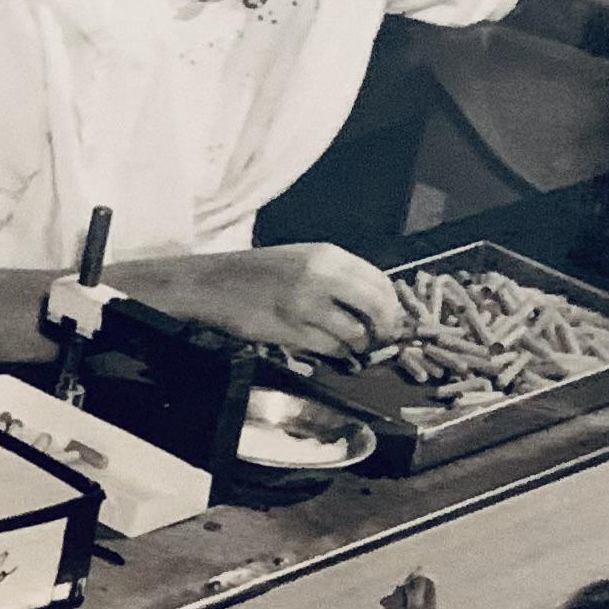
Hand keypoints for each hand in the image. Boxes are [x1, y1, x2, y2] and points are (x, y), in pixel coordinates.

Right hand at [151, 244, 406, 361]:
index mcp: (328, 255)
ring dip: (361, 345)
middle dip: (385, 328)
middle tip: (382, 338)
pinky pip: (331, 348)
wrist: (215, 283)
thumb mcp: (304, 259)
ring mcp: (306, 305)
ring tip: (354, 346)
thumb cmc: (262, 272)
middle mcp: (322, 276)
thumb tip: (378, 301)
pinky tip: (333, 349)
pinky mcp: (292, 331)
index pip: (380, 281)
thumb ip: (339, 275)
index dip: (392, 304)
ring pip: (356, 333)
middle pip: (377, 307)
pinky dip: (339, 353)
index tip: (391, 317)